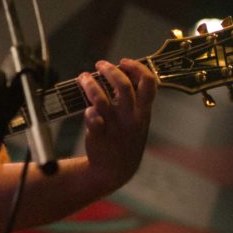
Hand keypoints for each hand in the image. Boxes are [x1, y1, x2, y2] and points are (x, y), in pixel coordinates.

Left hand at [76, 58, 157, 190]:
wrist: (115, 171)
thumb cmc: (126, 140)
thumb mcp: (139, 122)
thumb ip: (134, 102)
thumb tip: (121, 73)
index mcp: (144, 113)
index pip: (149, 83)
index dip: (137, 68)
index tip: (124, 62)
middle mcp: (131, 118)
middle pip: (123, 86)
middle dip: (110, 70)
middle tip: (99, 64)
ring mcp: (115, 127)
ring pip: (101, 98)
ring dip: (90, 84)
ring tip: (83, 77)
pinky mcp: (99, 135)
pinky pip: (91, 117)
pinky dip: (88, 110)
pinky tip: (87, 109)